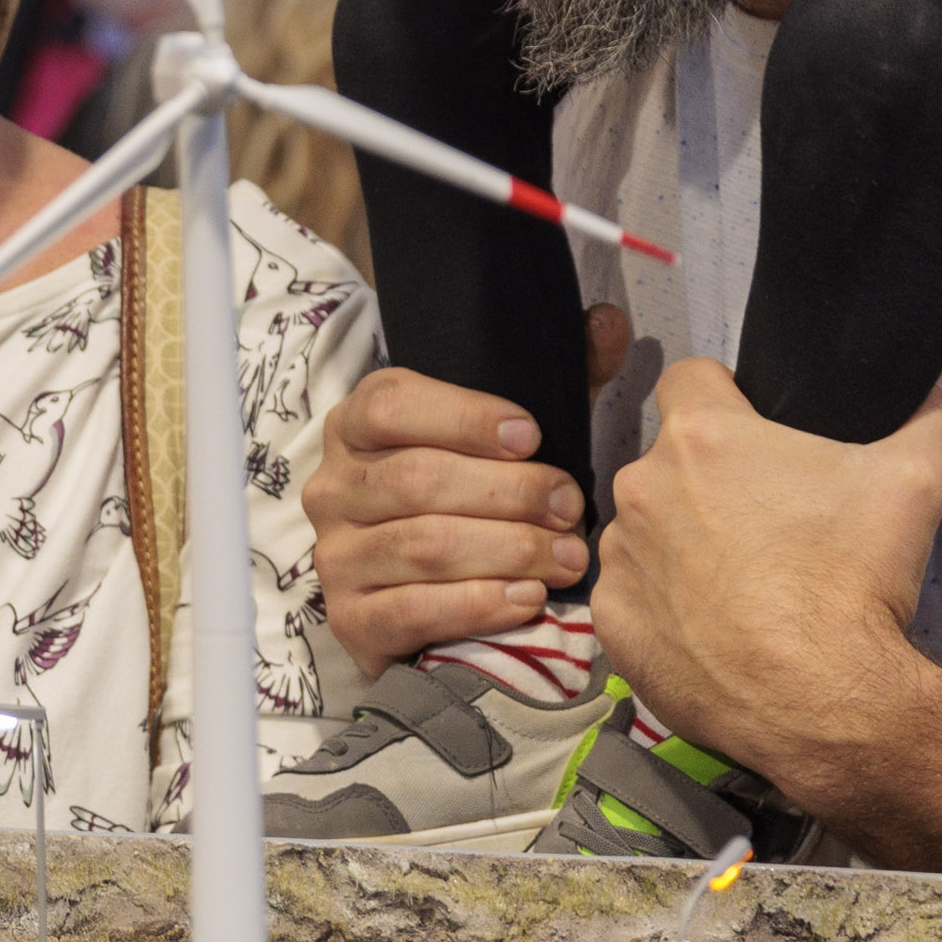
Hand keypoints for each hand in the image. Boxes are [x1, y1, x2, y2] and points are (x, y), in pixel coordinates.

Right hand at [298, 365, 590, 670]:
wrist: (424, 603)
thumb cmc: (473, 505)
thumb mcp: (511, 436)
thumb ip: (559, 378)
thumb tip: (608, 321)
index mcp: (357, 427)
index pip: (392, 404)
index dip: (464, 416)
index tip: (533, 435)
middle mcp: (334, 486)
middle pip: (418, 479)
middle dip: (508, 493)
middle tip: (573, 507)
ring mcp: (336, 556)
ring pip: (423, 545)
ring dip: (508, 551)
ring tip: (568, 557)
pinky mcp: (351, 620)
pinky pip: (412, 610)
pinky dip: (479, 604)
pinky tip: (528, 599)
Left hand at [590, 360, 941, 767]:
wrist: (822, 698)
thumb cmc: (856, 577)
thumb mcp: (911, 484)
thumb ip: (926, 420)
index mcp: (701, 438)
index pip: (689, 379)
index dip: (722, 395)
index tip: (752, 426)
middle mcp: (642, 487)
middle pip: (670, 463)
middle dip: (710, 481)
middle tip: (765, 521)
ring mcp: (620, 557)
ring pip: (647, 531)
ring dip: (681, 545)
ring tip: (741, 585)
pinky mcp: (611, 621)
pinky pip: (633, 598)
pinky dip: (664, 608)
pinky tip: (712, 631)